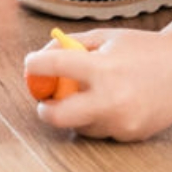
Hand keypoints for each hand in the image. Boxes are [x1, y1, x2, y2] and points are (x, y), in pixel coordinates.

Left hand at [24, 27, 171, 140]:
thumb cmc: (140, 48)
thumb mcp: (104, 37)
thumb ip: (68, 46)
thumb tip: (37, 60)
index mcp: (103, 69)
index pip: (54, 67)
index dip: (35, 65)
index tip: (31, 66)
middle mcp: (112, 98)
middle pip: (57, 116)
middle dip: (44, 109)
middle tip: (43, 102)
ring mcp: (123, 121)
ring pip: (79, 126)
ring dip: (74, 115)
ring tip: (87, 97)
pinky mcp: (133, 134)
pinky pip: (102, 131)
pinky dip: (98, 120)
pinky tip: (112, 104)